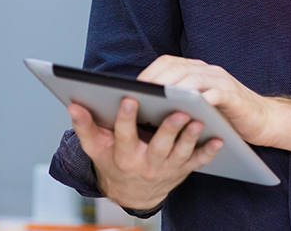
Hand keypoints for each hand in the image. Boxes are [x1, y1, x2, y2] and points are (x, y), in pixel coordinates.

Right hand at [67, 98, 223, 210]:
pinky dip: (208, 152)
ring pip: (180, 154)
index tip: (128, 98)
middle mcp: (146, 164)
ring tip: (198, 120)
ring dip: (190, 138)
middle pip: (159, 147)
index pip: (124, 136)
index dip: (125, 118)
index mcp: (123, 156)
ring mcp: (167, 169)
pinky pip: (197, 162)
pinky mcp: (182, 170)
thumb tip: (72, 105)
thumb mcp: (95, 147)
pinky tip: (218, 138)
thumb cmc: (113, 162)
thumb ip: (84, 126)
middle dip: (169, 129)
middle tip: (178, 111)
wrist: (132, 192)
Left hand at [138, 55, 283, 146]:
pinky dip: (201, 99)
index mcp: (194, 70)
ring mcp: (220, 80)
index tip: (129, 88)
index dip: (148, 74)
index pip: (165, 64)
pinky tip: (189, 109)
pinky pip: (214, 93)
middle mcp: (206, 70)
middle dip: (156, 80)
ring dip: (174, 88)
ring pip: (192, 78)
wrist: (263, 121)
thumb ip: (176, 103)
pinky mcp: (233, 94)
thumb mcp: (196, 107)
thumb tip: (142, 110)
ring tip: (158, 100)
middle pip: (175, 68)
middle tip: (140, 95)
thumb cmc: (223, 117)